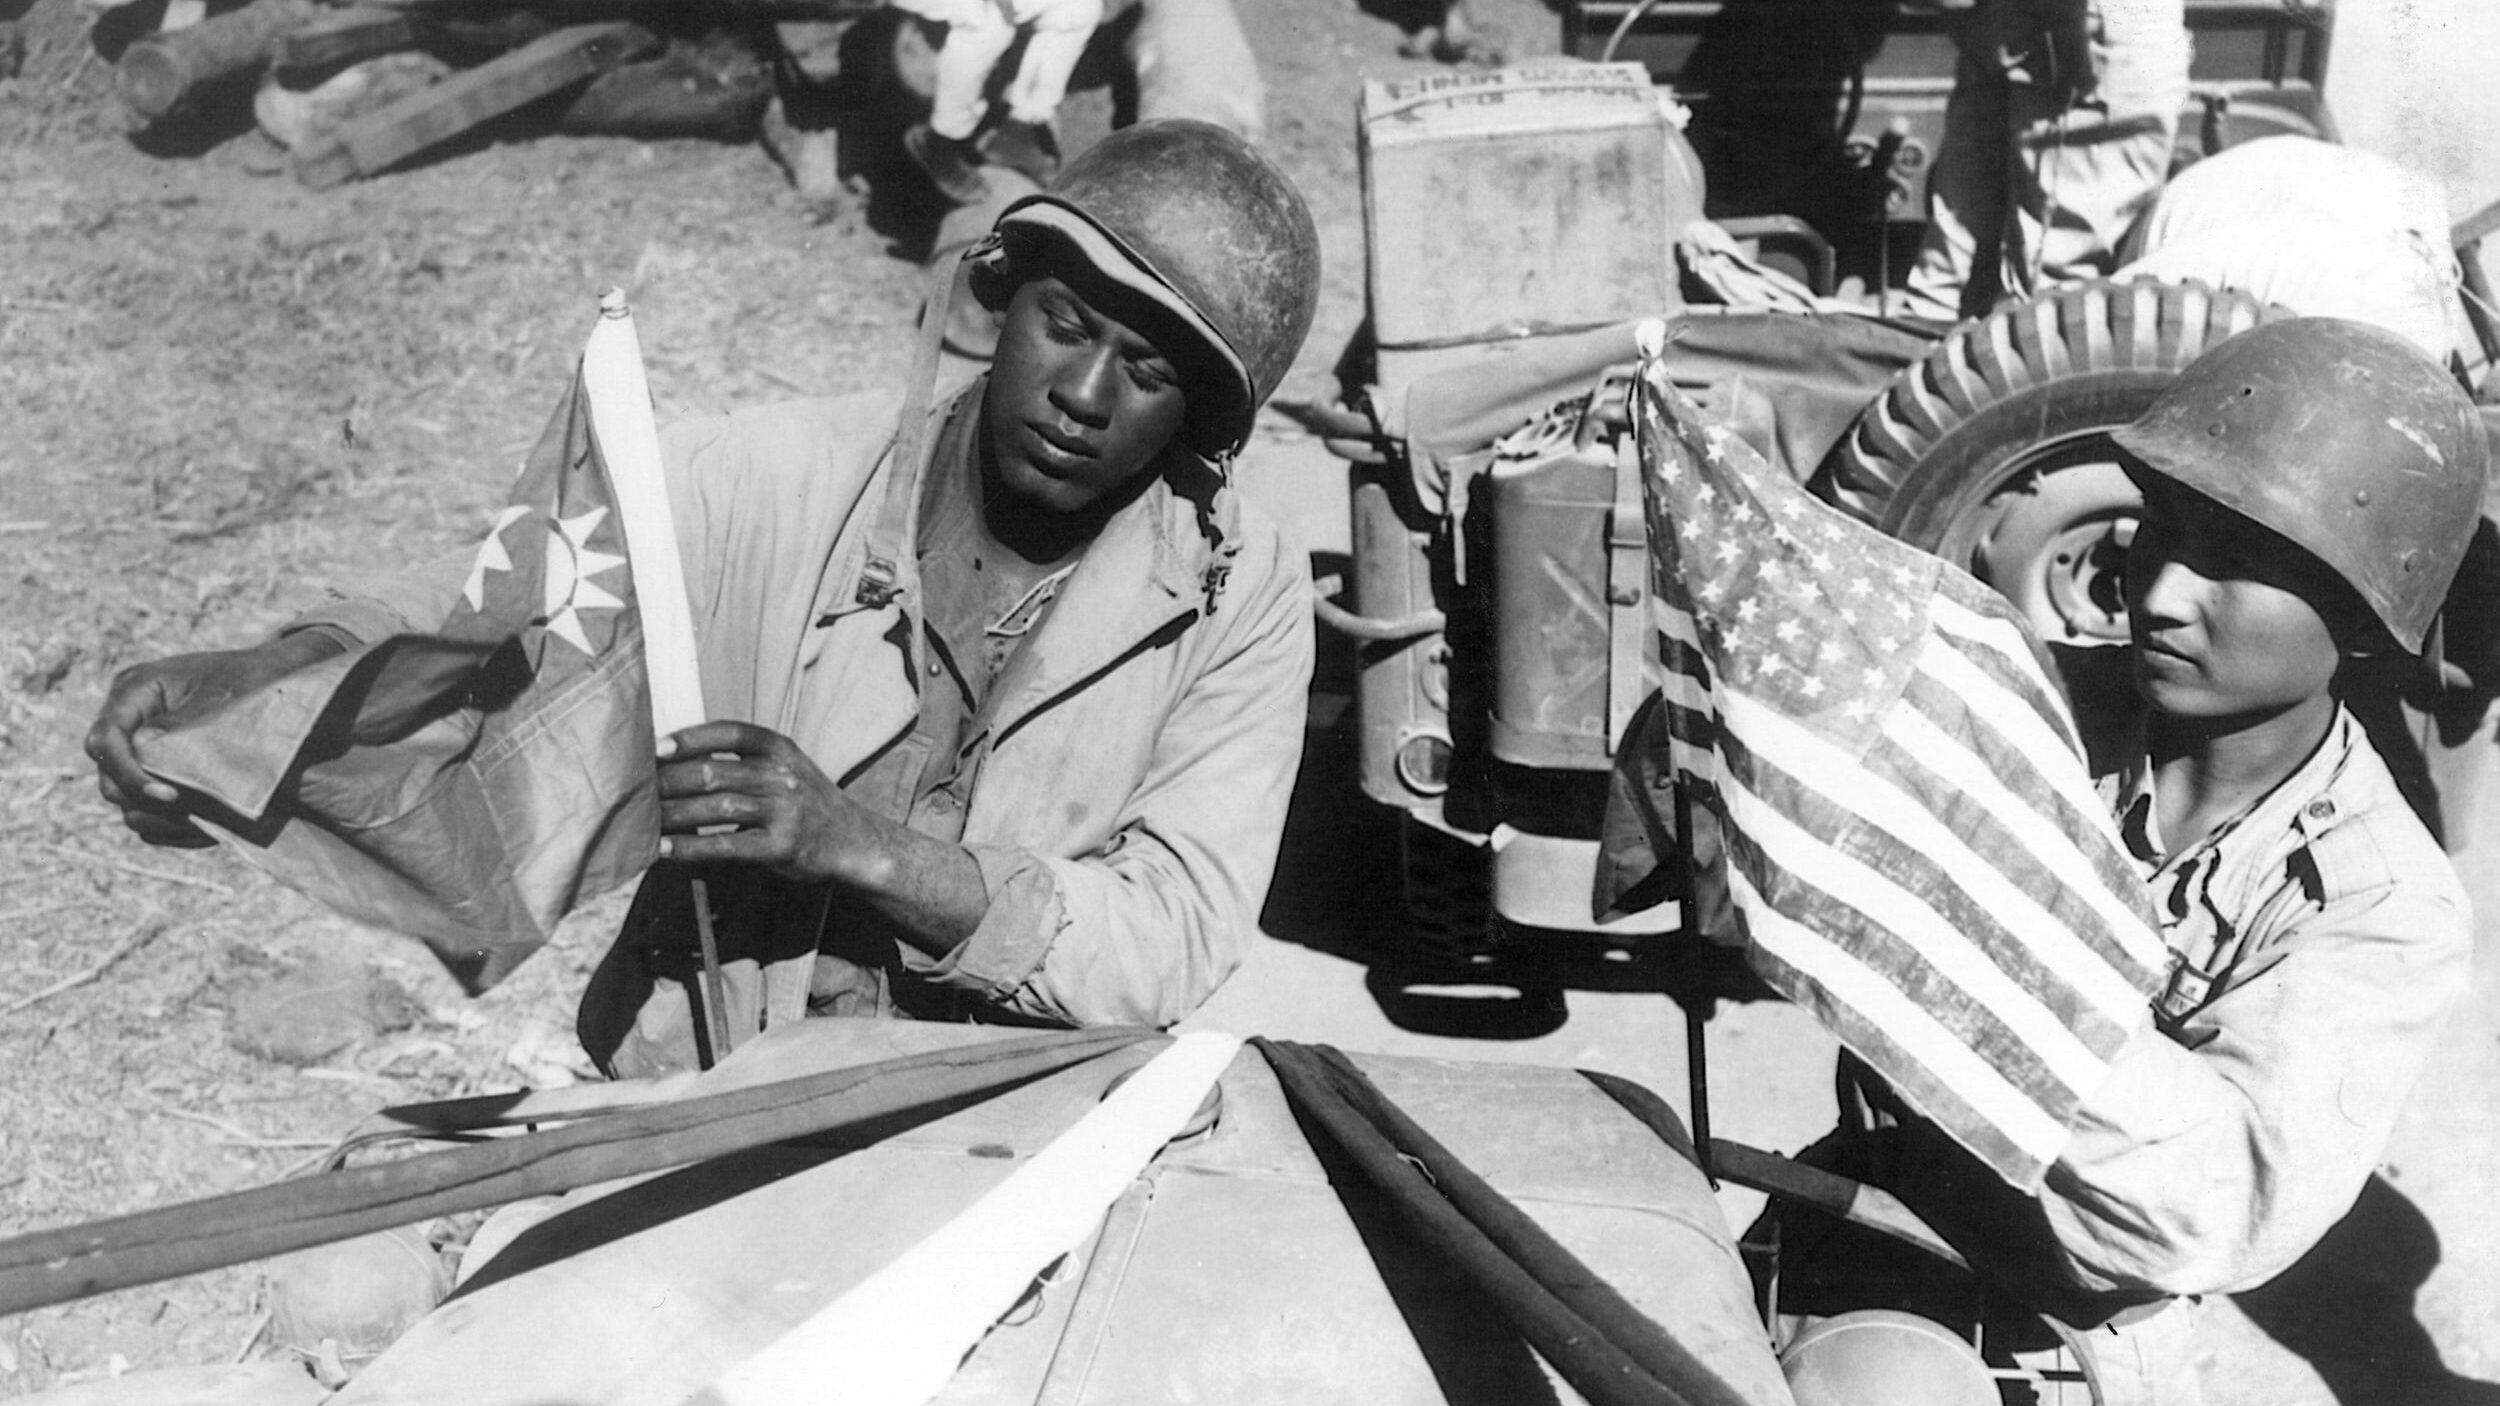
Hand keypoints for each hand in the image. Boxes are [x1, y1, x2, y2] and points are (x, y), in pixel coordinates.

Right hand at [86, 634, 343, 846]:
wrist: (278, 683)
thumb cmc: (253, 681)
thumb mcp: (224, 695)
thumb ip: (183, 722)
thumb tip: (142, 747)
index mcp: (135, 691)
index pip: (105, 740)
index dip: (129, 773)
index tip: (170, 796)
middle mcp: (129, 722)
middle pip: (109, 777)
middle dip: (144, 799)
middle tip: (189, 810)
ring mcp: (139, 752)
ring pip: (126, 801)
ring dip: (158, 817)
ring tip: (201, 820)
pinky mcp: (157, 777)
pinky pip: (150, 815)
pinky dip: (172, 826)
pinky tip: (208, 827)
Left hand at [655, 721, 872, 885]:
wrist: (854, 841)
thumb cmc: (808, 802)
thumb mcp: (787, 767)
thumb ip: (744, 761)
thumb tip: (677, 759)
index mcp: (780, 749)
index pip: (730, 734)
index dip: (690, 738)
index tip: (655, 747)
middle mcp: (783, 776)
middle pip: (715, 772)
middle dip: (669, 781)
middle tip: (635, 789)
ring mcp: (784, 812)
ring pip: (717, 807)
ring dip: (673, 814)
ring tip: (642, 819)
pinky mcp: (780, 848)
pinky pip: (727, 846)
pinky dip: (691, 847)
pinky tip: (665, 849)